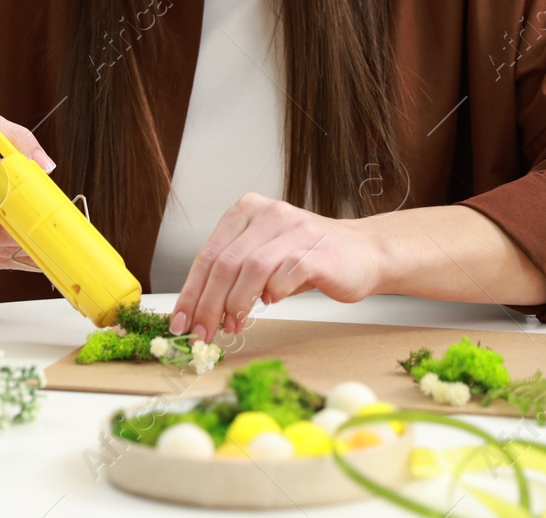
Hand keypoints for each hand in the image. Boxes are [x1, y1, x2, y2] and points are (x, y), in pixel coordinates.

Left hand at [169, 193, 384, 342]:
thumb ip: (234, 274)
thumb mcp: (265, 255)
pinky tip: (270, 304)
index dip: (191, 292)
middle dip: (208, 306)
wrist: (364, 253)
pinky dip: (272, 295)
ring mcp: (295, 229)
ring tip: (234, 325)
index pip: (208, 254)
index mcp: (248, 210)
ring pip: (251, 270)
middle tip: (202, 334)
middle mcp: (269, 213)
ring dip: (236, 305)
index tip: (181, 323)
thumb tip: (200, 313)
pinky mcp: (317, 250)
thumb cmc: (309, 257)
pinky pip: (284, 276)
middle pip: (225, 264)